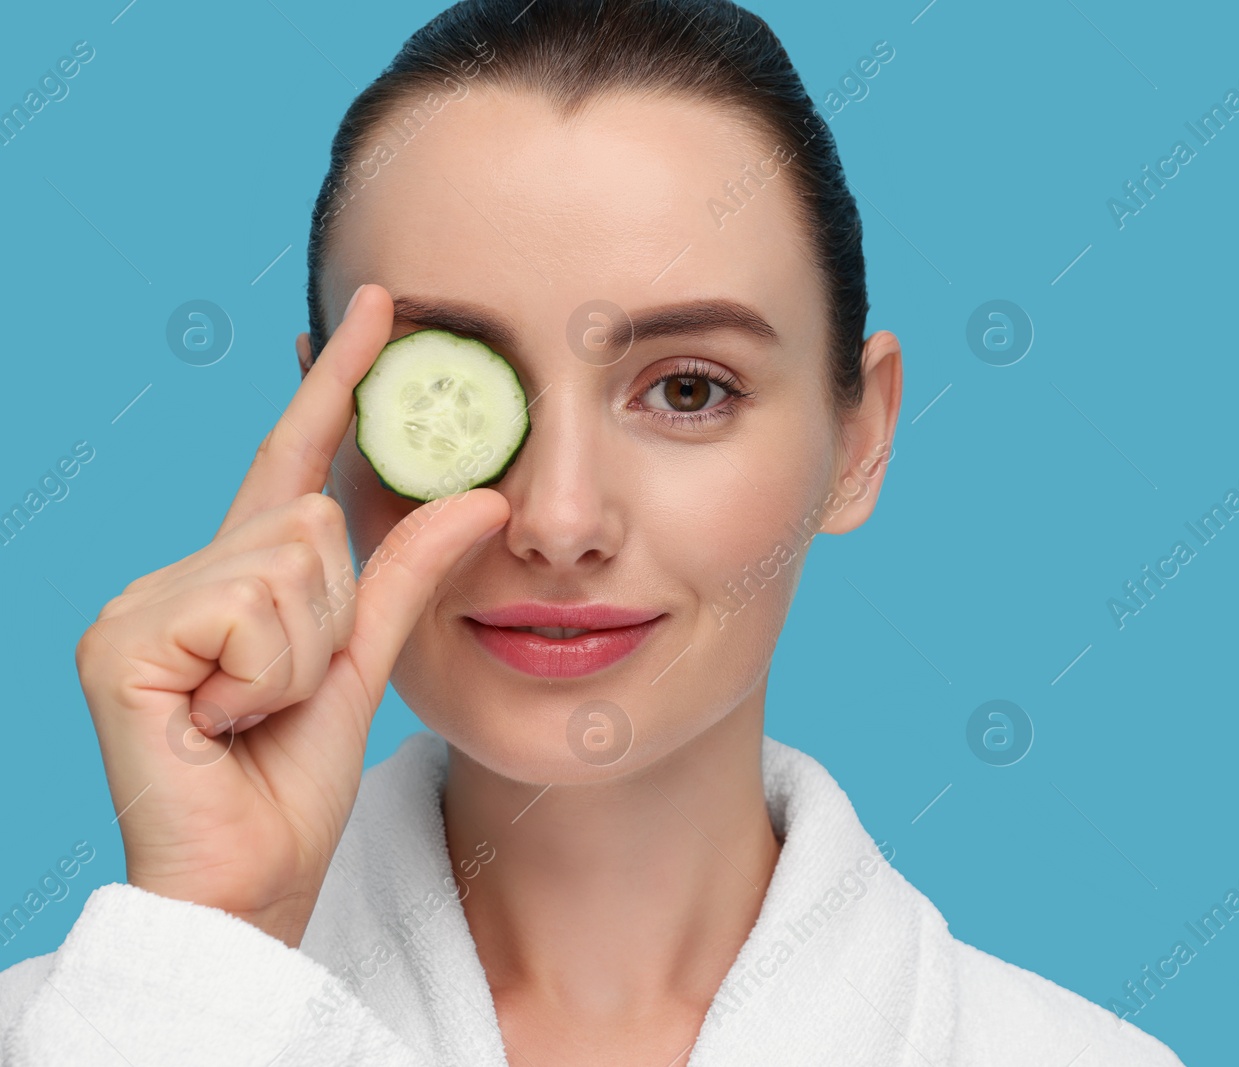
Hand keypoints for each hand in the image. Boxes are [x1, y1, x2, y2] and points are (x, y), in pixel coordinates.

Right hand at [75, 284, 509, 946]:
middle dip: (328, 616)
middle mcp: (175, 576)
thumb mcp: (365, 666)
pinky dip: (268, 675)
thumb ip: (408, 577)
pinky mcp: (123, 642)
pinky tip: (221, 722)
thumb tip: (485, 494)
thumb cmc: (292, 785)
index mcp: (233, 578)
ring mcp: (138, 605)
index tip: (380, 303)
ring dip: (300, 653)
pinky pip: (255, 609)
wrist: (246, 885)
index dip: (336, 382)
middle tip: (284, 695)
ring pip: (289, 560)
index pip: (294, 457)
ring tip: (252, 714)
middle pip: (308, 520)